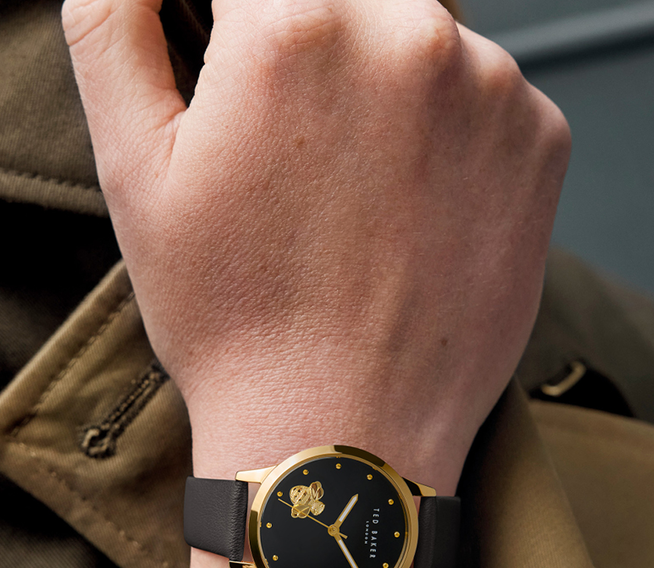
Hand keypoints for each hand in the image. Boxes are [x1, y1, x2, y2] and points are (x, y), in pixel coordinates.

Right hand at [62, 0, 569, 567]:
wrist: (343, 438)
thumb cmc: (237, 325)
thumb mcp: (133, 171)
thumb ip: (111, 24)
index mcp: (296, 22)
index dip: (244, 36)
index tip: (250, 95)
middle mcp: (411, 32)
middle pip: (350, 0)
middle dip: (318, 52)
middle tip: (300, 157)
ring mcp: (492, 90)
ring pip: (425, 41)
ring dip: (390, 92)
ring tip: (359, 198)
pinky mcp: (542, 146)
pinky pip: (488, 101)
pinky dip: (454, 136)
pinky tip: (415, 215)